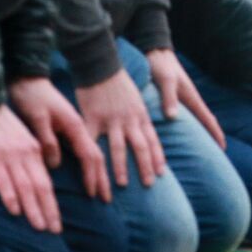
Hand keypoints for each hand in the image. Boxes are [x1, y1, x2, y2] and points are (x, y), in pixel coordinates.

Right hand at [0, 104, 62, 231]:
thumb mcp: (19, 138)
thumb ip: (27, 156)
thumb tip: (33, 177)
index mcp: (35, 150)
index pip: (46, 182)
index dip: (52, 203)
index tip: (57, 222)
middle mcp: (27, 154)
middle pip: (41, 187)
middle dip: (49, 210)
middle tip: (55, 231)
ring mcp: (10, 155)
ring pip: (26, 186)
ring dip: (33, 208)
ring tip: (40, 226)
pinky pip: (3, 178)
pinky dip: (10, 194)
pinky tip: (15, 210)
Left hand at [8, 77, 110, 203]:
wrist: (29, 77)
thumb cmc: (33, 96)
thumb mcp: (37, 117)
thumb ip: (46, 140)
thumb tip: (54, 165)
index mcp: (75, 126)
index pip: (89, 155)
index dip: (92, 175)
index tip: (94, 194)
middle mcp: (79, 127)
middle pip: (96, 157)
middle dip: (102, 178)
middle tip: (106, 199)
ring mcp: (77, 126)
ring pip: (96, 152)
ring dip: (104, 171)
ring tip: (108, 188)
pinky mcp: (71, 125)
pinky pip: (88, 146)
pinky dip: (95, 161)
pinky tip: (96, 169)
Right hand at [75, 69, 164, 187]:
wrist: (100, 64)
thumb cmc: (118, 82)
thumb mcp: (136, 99)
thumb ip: (139, 117)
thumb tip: (143, 132)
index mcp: (141, 114)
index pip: (153, 139)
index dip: (157, 156)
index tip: (161, 173)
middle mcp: (130, 119)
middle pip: (141, 147)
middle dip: (145, 167)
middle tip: (148, 184)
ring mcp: (111, 120)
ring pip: (118, 148)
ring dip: (120, 168)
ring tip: (120, 186)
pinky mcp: (92, 118)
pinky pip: (92, 142)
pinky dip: (91, 158)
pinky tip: (90, 170)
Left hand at [146, 48, 224, 148]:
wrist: (154, 50)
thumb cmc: (160, 65)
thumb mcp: (165, 80)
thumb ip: (169, 97)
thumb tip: (173, 117)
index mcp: (190, 97)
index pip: (207, 119)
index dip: (215, 134)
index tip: (223, 149)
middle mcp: (189, 100)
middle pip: (204, 122)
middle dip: (211, 137)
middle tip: (214, 155)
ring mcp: (182, 98)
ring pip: (194, 120)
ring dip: (200, 133)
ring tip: (200, 149)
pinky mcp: (173, 97)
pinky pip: (184, 116)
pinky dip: (187, 127)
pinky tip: (181, 134)